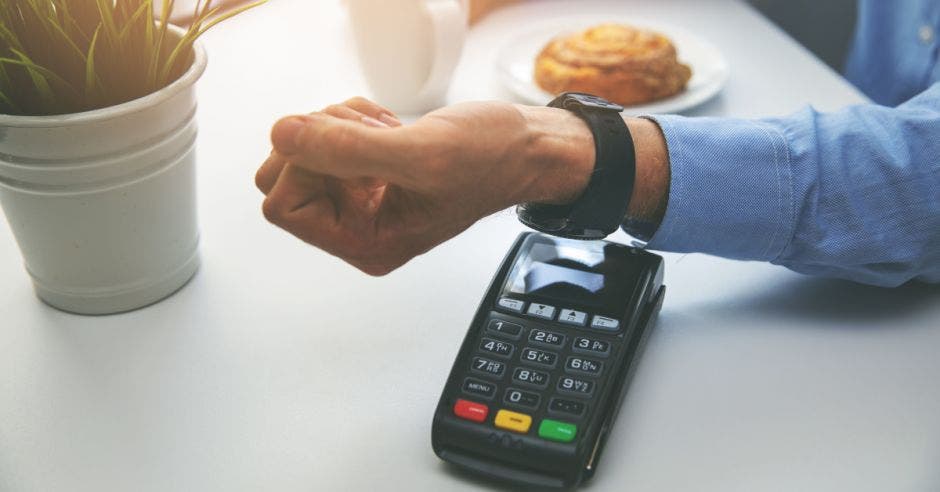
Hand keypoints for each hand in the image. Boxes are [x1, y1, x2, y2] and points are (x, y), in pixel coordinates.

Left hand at [255, 97, 595, 274]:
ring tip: (390, 131)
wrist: (527, 148)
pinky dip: (355, 118)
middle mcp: (359, 227)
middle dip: (322, 140)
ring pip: (306, 149)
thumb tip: (283, 135)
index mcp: (366, 243)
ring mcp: (362, 198)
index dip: (305, 166)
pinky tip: (393, 127)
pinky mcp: (369, 171)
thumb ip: (346, 149)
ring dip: (342, 123)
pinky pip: (329, 136)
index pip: (283, 206)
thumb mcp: (419, 154)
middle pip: (284, 177)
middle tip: (371, 135)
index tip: (348, 148)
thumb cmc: (491, 161)